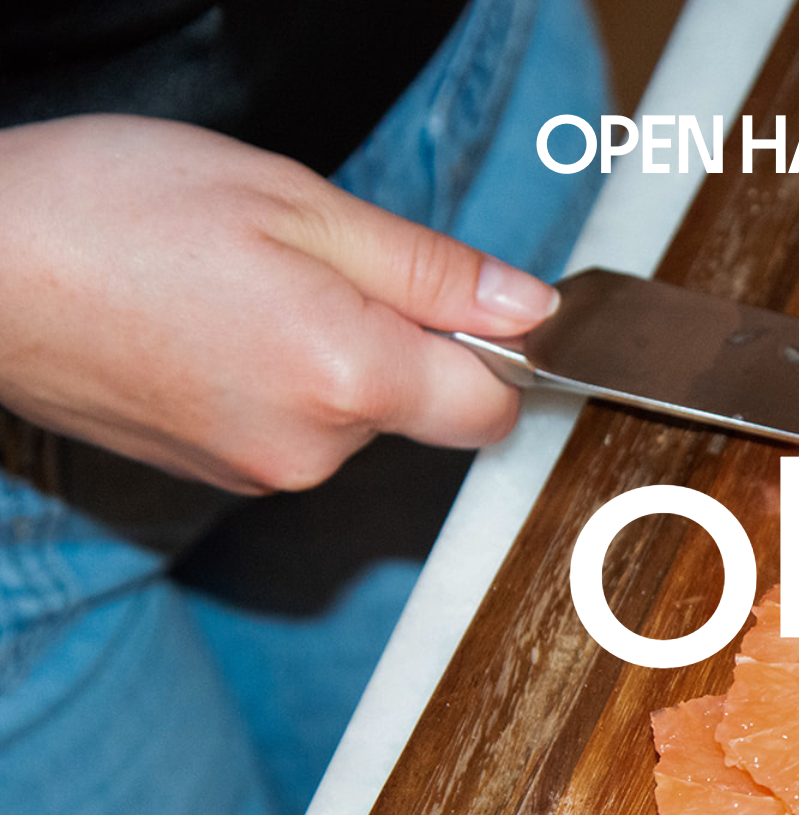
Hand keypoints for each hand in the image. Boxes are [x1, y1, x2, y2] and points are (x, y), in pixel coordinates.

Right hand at [0, 115, 555, 494]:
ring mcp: (252, 472)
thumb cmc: (115, 210)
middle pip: (416, 410)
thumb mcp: (298, 204)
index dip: (494, 350)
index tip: (461, 302)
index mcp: (350, 378)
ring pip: (348, 419)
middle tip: (309, 264)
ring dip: (328, 358)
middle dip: (395, 342)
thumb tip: (532, 307)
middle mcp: (311, 450)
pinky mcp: (206, 474)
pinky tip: (207, 324)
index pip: (490, 407)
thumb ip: (429, 268)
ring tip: (239, 288)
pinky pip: (286, 430)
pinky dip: (272, 381)